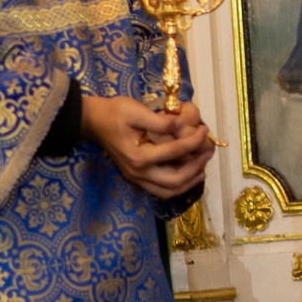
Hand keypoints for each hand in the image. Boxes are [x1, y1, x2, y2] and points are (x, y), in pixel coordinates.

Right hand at [82, 95, 213, 199]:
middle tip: (207, 153)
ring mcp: (137, 177)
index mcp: (140, 157)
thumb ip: (160, 121)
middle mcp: (139, 172)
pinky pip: (161, 190)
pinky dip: (177, 186)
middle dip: (195, 168)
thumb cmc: (114, 113)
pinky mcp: (137, 177)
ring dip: (188, 182)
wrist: (93, 122)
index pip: (175, 152)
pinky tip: (187, 175)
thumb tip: (182, 126)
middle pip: (175, 180)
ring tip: (202, 168)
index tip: (204, 130)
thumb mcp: (135, 110)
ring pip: (169, 191)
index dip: (194, 141)